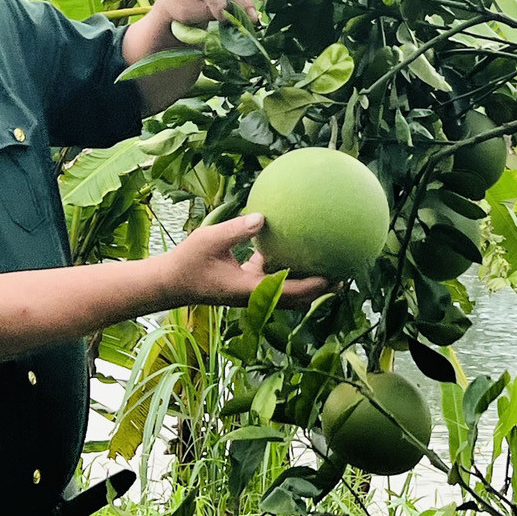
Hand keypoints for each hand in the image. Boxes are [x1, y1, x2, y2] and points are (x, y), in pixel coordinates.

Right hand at [158, 213, 330, 308]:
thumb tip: (263, 217)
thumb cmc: (188, 262)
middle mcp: (254, 294)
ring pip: (286, 291)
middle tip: (345, 274)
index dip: (314, 287)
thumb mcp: (209, 240)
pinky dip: (287, 270)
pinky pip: (273, 278)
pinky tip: (294, 248)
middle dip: (321, 289)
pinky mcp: (245, 283)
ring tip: (329, 265)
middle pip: (296, 298)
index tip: (334, 277)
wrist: (170, 283)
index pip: (290, 292)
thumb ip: (237, 229)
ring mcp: (250, 291)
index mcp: (249, 289)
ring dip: (307, 283)